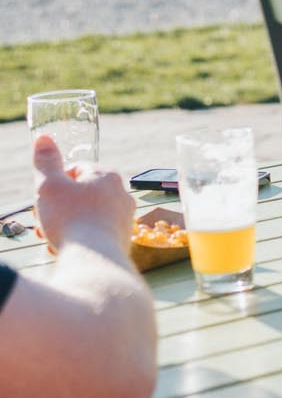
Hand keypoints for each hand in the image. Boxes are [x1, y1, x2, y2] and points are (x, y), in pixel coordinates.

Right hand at [32, 135, 134, 255]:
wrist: (94, 260)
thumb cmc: (71, 218)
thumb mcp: (49, 186)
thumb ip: (46, 162)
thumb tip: (43, 138)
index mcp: (107, 176)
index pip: (76, 169)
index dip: (55, 182)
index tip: (44, 196)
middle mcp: (121, 195)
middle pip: (80, 195)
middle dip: (56, 207)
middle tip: (41, 219)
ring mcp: (124, 218)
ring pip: (84, 216)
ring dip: (62, 225)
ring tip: (48, 236)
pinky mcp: (121, 240)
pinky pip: (93, 235)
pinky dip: (76, 240)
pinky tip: (62, 249)